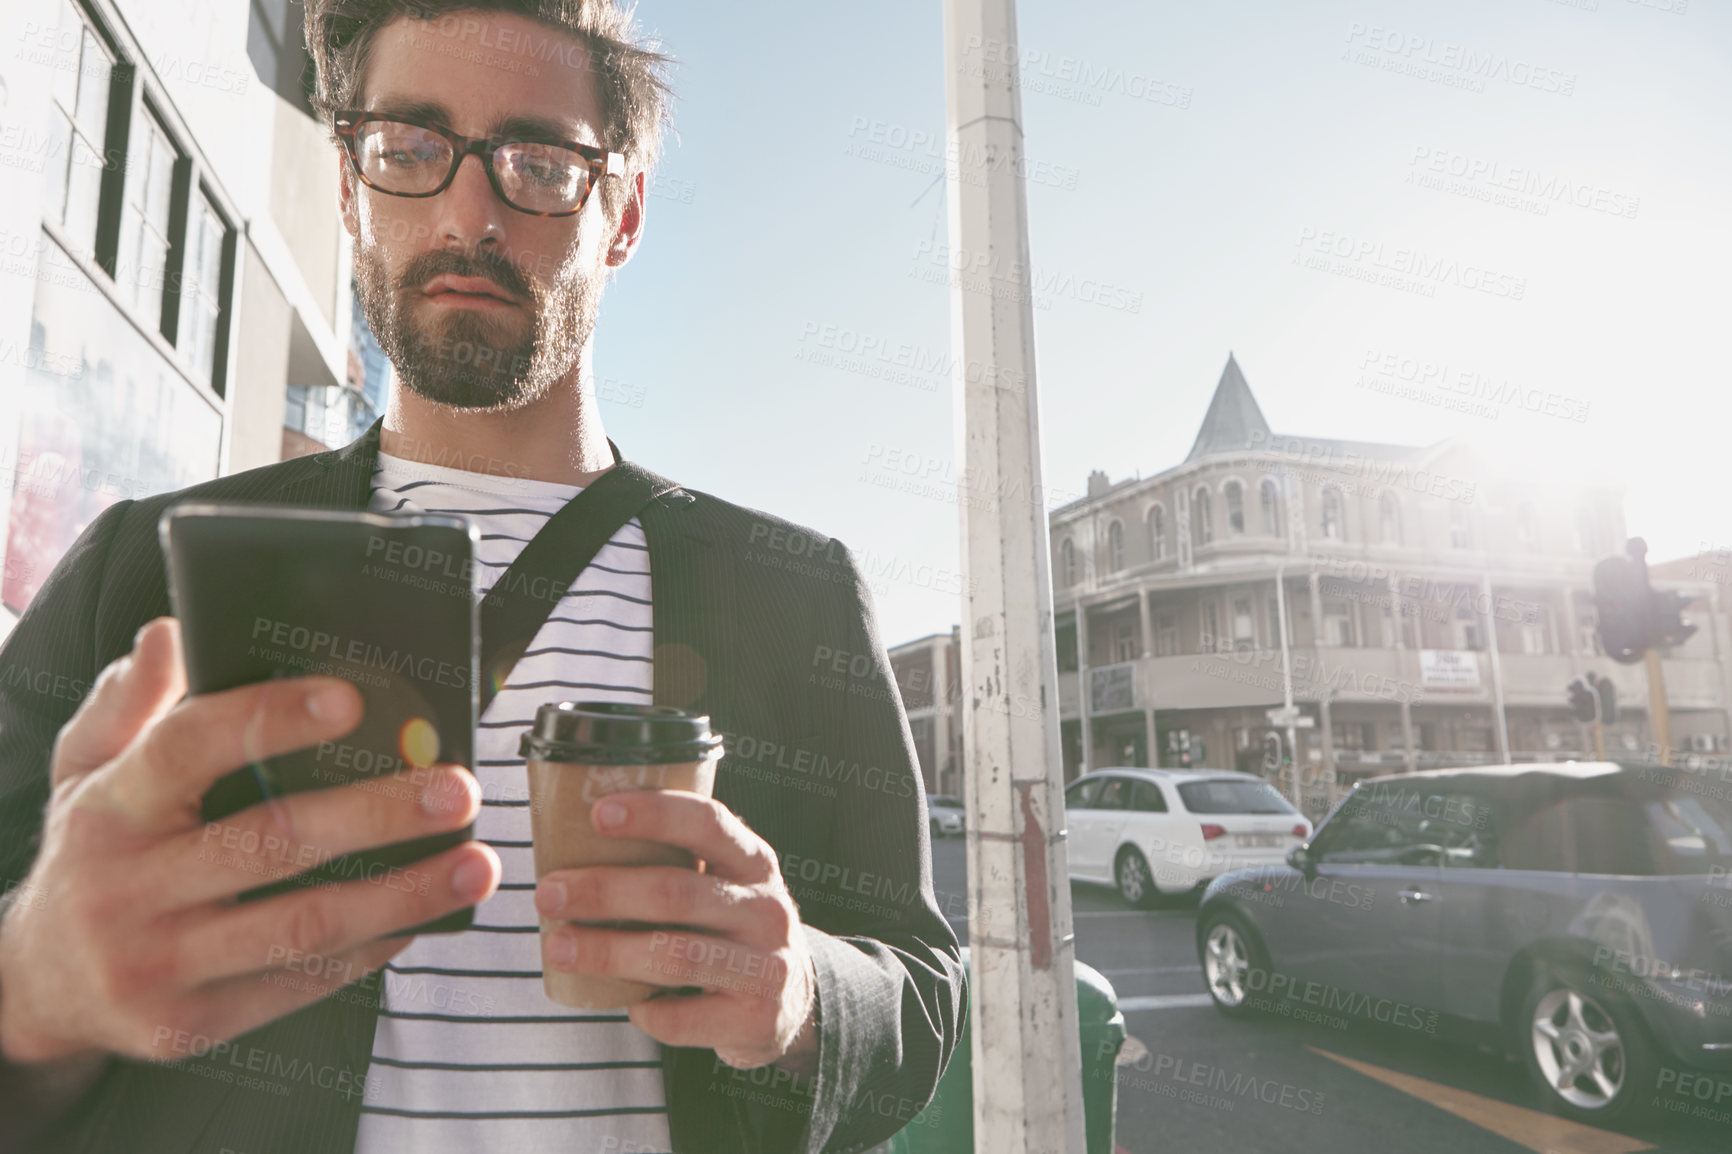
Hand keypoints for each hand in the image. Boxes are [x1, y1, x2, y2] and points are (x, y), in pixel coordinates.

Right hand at [0, 617, 501, 1064]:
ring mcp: (156, 964)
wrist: (39, 985)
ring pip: (300, 925)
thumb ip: (132, 701)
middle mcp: (125, 889)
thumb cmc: (93, 853)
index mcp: (108, 809)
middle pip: (270, 843)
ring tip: (475, 864)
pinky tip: (424, 917)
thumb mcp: (87, 769)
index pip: (188, 748)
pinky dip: (371, 948)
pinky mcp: (189, 1025)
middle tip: (459, 788)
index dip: (271, 719)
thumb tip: (173, 632)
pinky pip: (298, 985)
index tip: (353, 699)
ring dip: (402, 894)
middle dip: (378, 815)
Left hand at [534, 791, 817, 1071]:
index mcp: (754, 863)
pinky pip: (681, 1017)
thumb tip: (570, 843)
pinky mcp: (754, 1019)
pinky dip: (643, 1009)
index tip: (598, 813)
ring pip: (675, 955)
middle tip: (549, 893)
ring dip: (607, 951)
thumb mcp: (723, 884)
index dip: (655, 814)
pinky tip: (623, 1001)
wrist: (792, 1001)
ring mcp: (766, 966)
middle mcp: (767, 910)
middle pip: (677, 892)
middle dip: (604, 891)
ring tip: (558, 946)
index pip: (709, 823)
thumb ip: (674, 863)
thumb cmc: (731, 929)